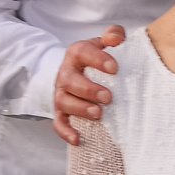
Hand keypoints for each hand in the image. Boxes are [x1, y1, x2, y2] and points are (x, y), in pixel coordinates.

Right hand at [53, 26, 125, 144]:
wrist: (79, 71)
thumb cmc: (98, 58)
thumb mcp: (104, 42)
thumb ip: (114, 35)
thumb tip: (116, 37)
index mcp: (77, 54)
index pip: (82, 53)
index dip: (97, 59)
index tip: (114, 68)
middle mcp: (66, 73)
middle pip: (70, 80)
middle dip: (88, 89)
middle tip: (108, 96)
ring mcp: (61, 93)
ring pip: (64, 102)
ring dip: (80, 109)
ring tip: (98, 114)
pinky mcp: (60, 111)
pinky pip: (59, 123)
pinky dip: (66, 132)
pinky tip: (78, 139)